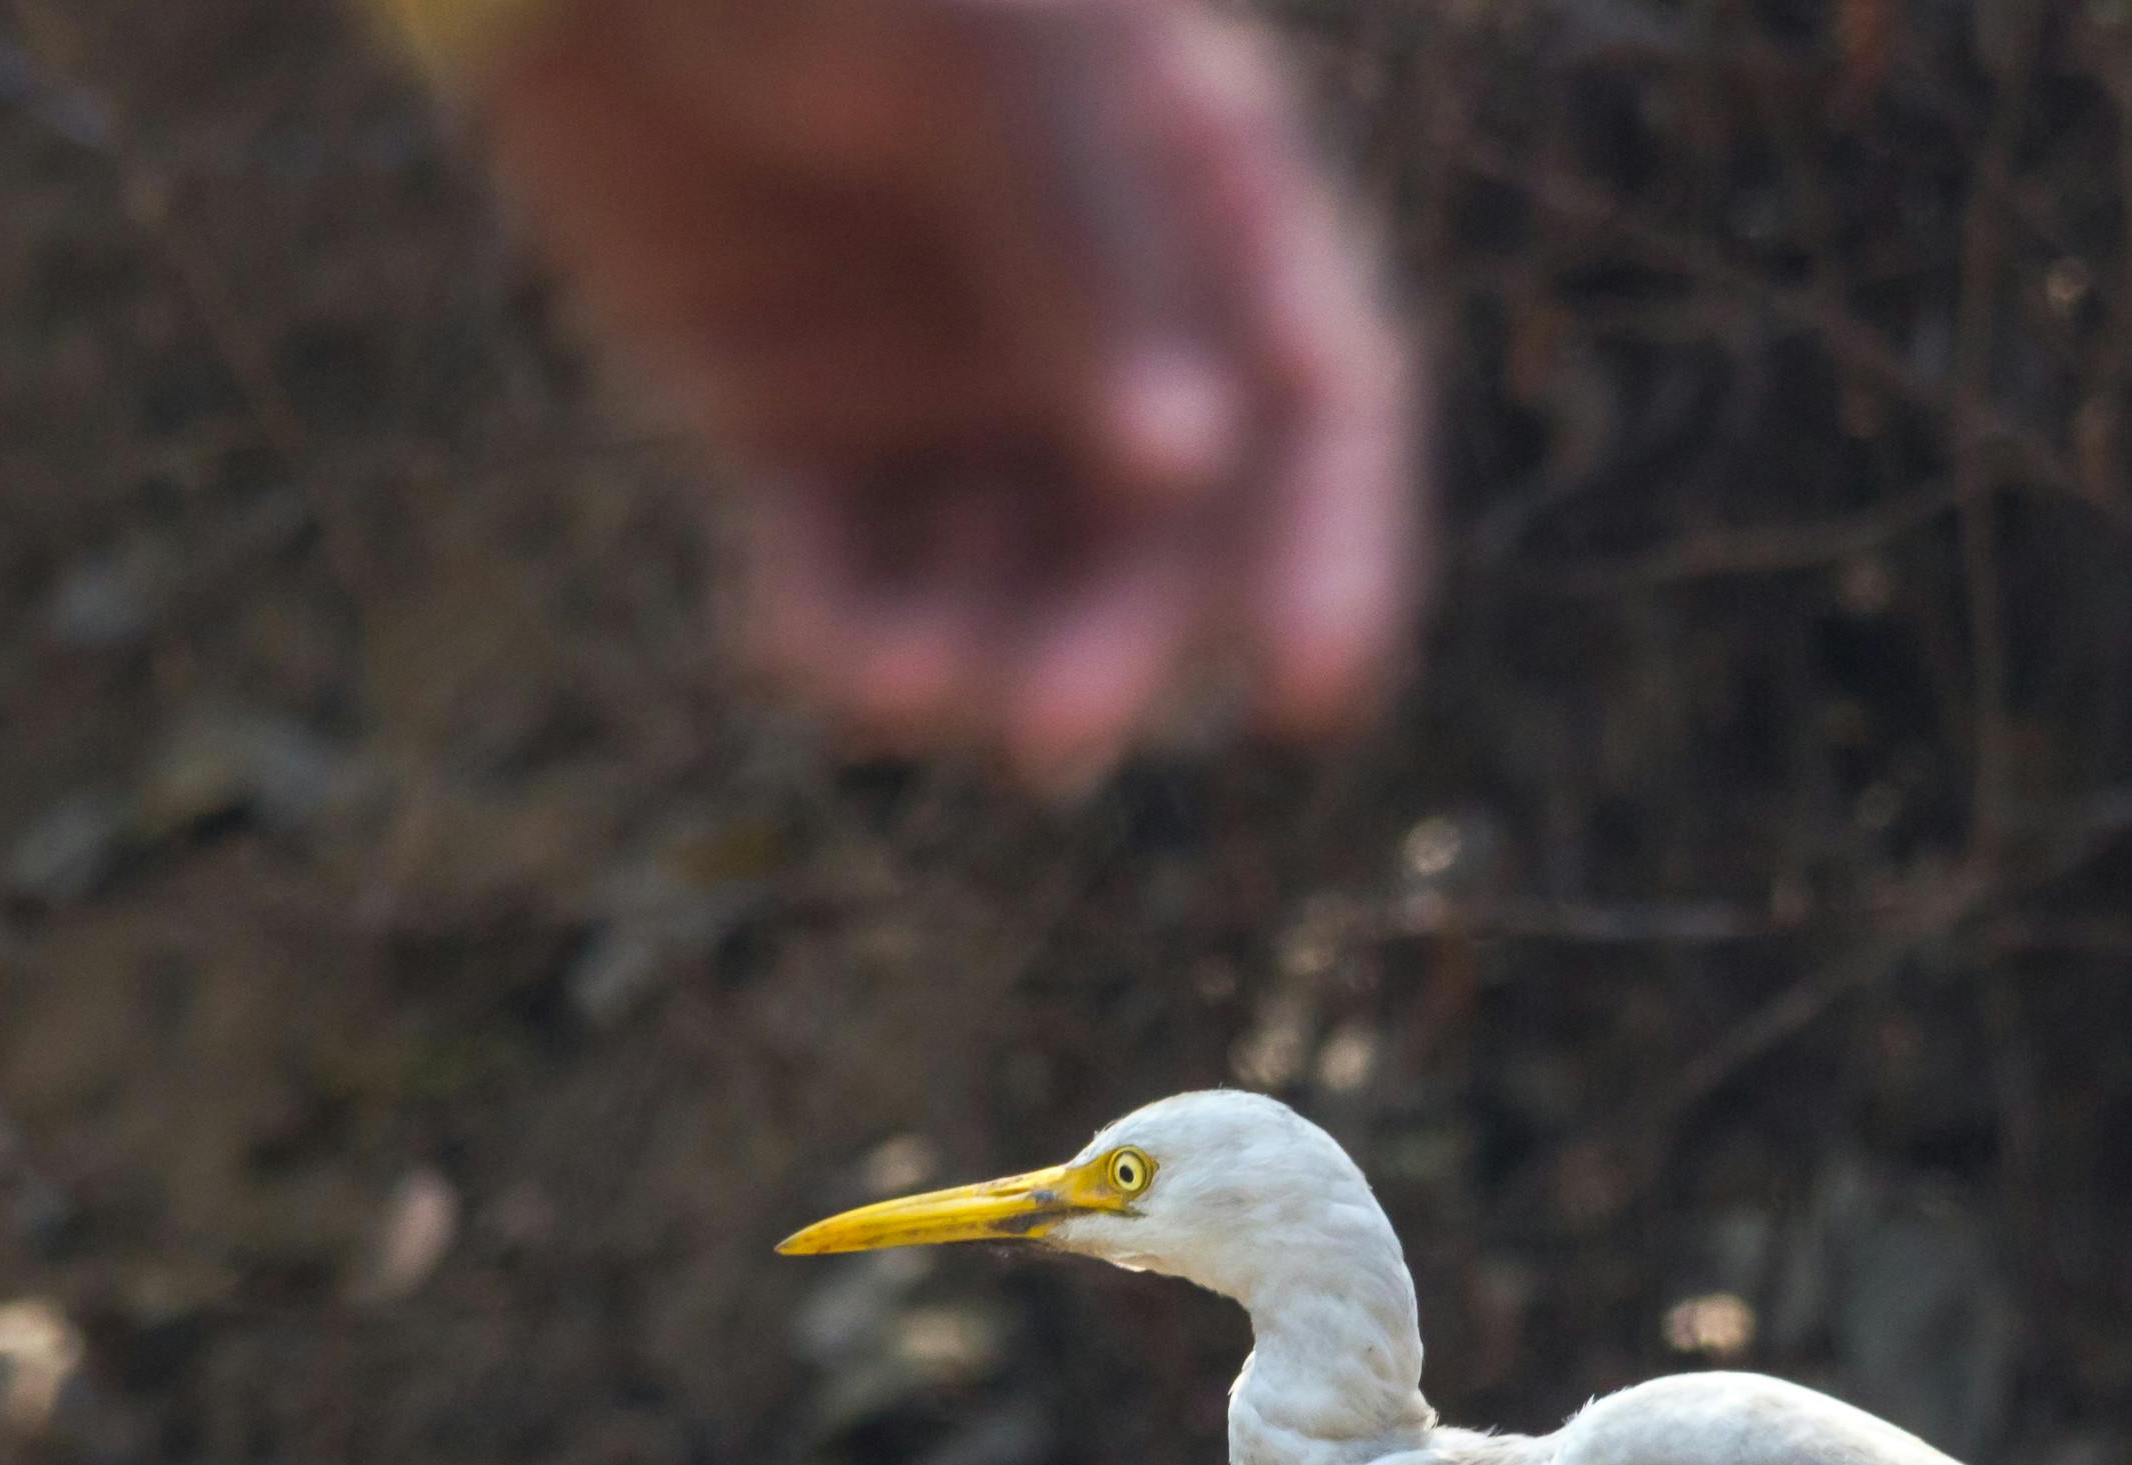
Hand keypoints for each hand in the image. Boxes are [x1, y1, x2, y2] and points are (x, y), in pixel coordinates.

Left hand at [472, 0, 1421, 787]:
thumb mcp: (988, 59)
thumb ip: (1090, 249)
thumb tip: (1183, 462)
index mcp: (1201, 204)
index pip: (1320, 401)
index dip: (1330, 552)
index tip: (1309, 693)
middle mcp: (1101, 320)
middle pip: (1162, 534)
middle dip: (1114, 640)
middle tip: (1048, 731)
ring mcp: (951, 382)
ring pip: (1007, 578)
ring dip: (974, 657)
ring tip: (899, 691)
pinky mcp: (801, 423)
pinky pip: (847, 566)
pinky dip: (840, 629)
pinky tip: (817, 660)